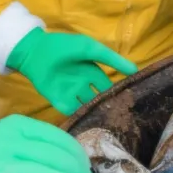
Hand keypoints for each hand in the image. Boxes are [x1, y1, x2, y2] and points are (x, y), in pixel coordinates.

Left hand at [6, 28, 137, 116]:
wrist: (36, 51)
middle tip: (119, 120)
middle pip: (99, 101)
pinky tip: (89, 125)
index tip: (130, 106)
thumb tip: (135, 71)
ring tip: (107, 126)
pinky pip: (72, 113)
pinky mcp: (59, 101)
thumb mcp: (91, 49)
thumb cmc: (64, 46)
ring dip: (94, 115)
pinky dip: (79, 118)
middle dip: (107, 108)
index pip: (108, 88)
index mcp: (93, 73)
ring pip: (87, 108)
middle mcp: (84, 86)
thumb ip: (111, 59)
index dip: (117, 95)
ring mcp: (72, 94)